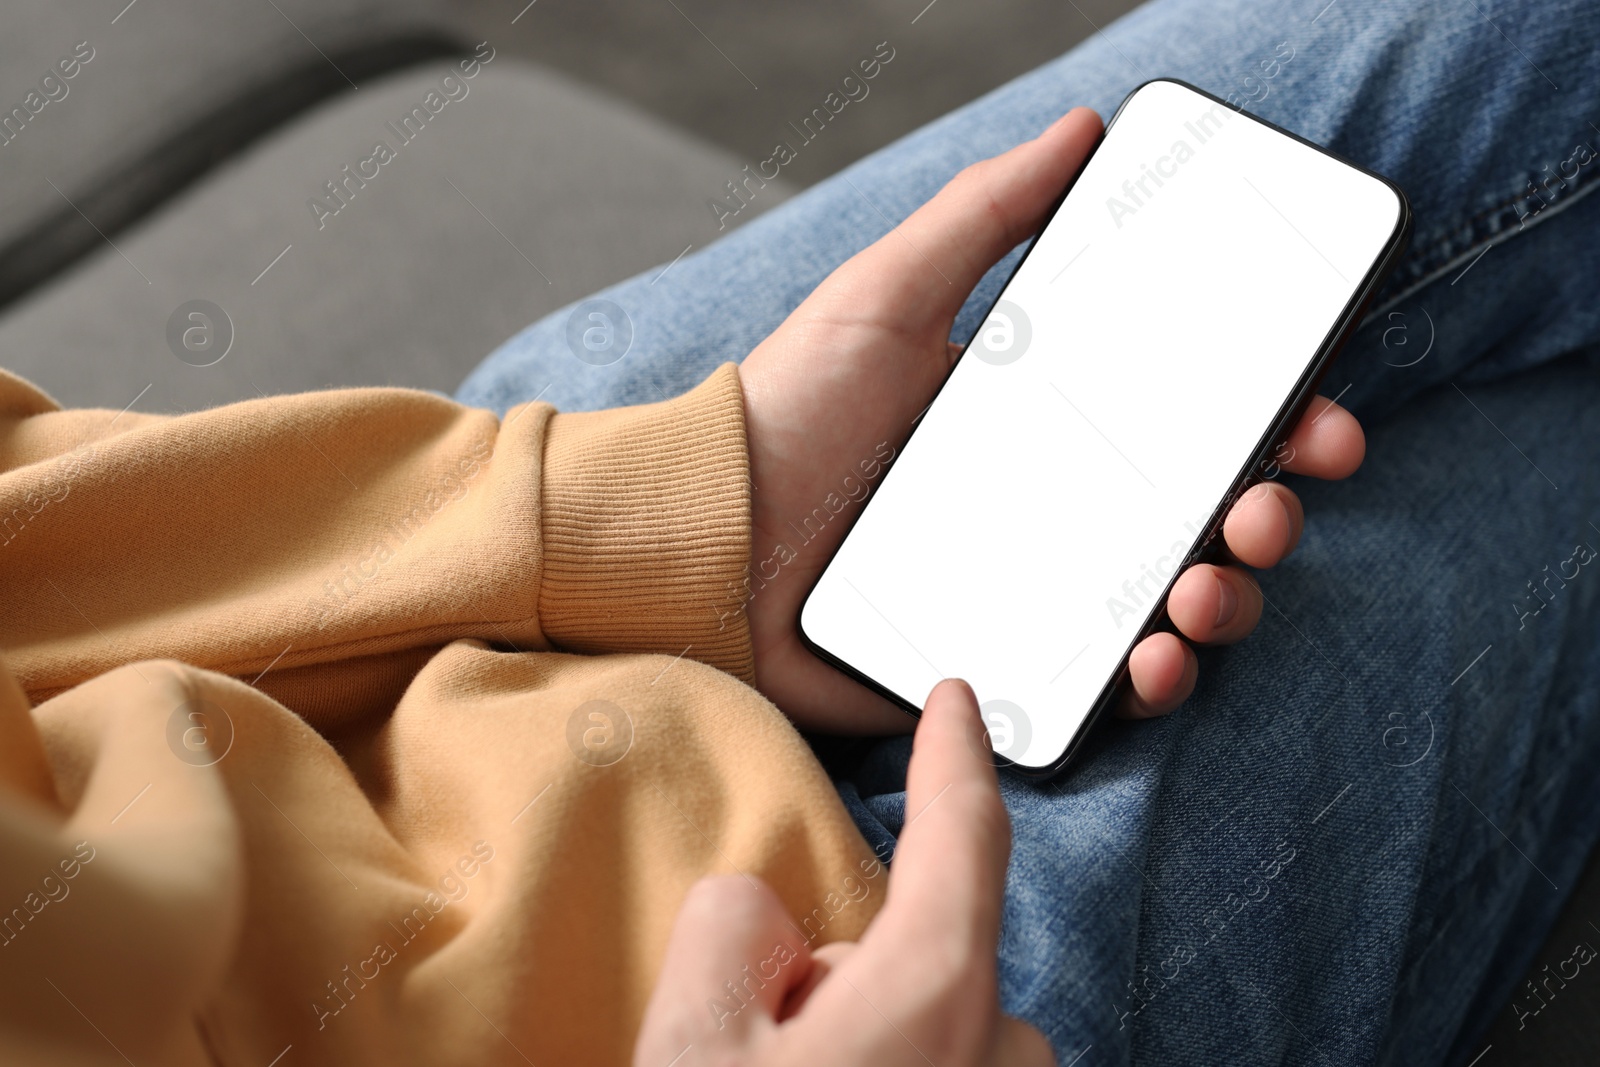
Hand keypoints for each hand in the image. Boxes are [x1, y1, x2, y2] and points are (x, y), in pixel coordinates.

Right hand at [633, 679, 1052, 1066]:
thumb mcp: (692, 1045)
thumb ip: (728, 930)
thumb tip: (763, 920)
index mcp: (935, 994)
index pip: (961, 832)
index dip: (954, 751)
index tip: (958, 698)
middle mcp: (1001, 1047)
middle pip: (915, 950)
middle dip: (836, 980)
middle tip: (755, 1050)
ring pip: (922, 1025)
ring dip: (861, 1045)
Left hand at [736, 108, 1364, 733]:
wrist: (700, 539)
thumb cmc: (786, 412)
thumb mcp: (885, 295)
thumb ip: (981, 215)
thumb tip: (1080, 129)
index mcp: (1049, 423)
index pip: (1190, 425)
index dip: (1274, 425)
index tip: (1317, 419)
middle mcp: (1057, 510)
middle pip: (1203, 520)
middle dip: (1267, 518)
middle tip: (1263, 508)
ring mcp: (1033, 595)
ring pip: (1173, 608)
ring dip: (1224, 604)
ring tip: (1202, 590)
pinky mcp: (997, 669)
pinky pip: (1098, 688)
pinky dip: (1148, 683)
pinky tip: (1150, 661)